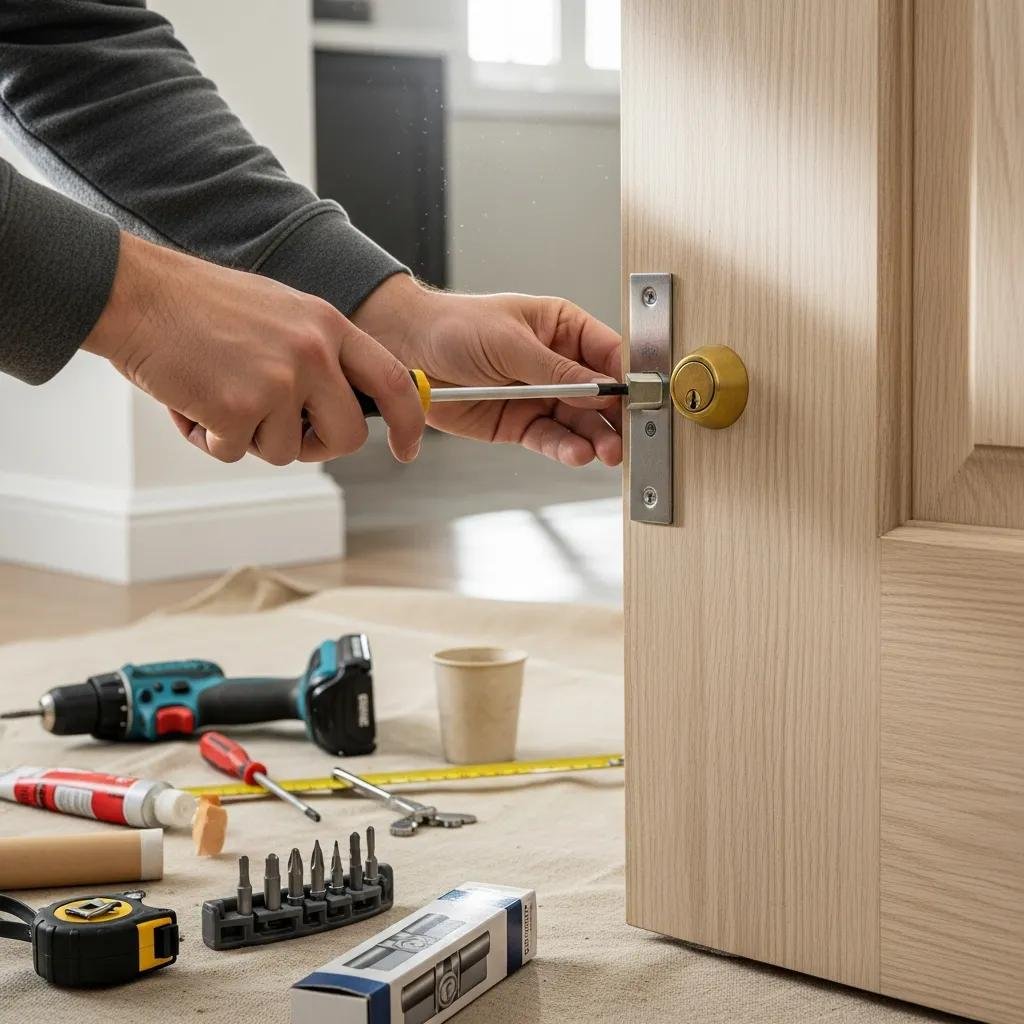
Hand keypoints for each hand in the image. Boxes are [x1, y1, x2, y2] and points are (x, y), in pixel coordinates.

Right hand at [82, 233, 424, 464]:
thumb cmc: (199, 306)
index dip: (409, 421)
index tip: (409, 449)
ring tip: (216, 394)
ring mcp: (279, 381)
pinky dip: (209, 438)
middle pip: (348, 436)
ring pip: (287, 451)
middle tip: (278, 429)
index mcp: (328, 325)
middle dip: (317, 446)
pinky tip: (191, 400)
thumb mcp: (281, 313)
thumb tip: (340, 403)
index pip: (393, 381)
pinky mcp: (240, 409)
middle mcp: (313, 352)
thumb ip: (319, 354)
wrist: (135, 294)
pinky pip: (236, 453)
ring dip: (249, 437)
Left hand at [353, 275, 622, 466]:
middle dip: (615, 417)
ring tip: (604, 453)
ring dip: (594, 439)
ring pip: (579, 423)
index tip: (645, 398)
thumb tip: (599, 389)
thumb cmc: (454, 327)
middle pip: (600, 396)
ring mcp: (540, 396)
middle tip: (627, 437)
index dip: (629, 377)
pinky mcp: (519, 424)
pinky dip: (564, 449)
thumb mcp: (509, 342)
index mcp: (562, 328)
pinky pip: (550, 439)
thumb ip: (556, 370)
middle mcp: (557, 365)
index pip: (609, 354)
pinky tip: (577, 454)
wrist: (406, 351)